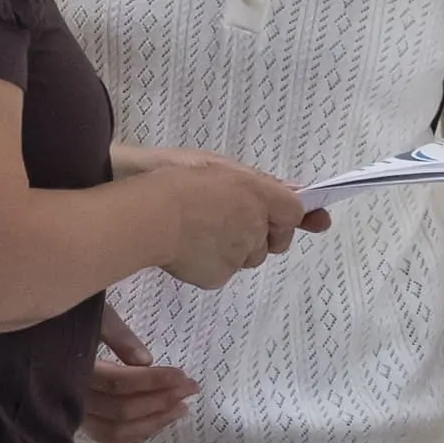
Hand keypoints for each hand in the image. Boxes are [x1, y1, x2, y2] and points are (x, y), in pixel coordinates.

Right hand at [78, 303, 200, 442]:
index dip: (152, 381)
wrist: (37, 339)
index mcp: (72, 369)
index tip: (182, 375)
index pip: (118, 383)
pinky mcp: (81, 422)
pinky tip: (159, 421)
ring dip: (153, 422)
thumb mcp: (93, 315)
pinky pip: (110, 437)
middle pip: (121, 410)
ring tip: (182, 408)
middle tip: (191, 388)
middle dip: (161, 400)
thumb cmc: (66, 320)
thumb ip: (117, 335)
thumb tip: (146, 361)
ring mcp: (74, 415)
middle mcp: (70, 398)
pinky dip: (137, 433)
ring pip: (116, 430)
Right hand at [115, 145, 312, 289]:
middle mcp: (256, 227)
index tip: (287, 219)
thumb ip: (260, 182)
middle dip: (260, 234)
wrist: (146, 215)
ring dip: (234, 248)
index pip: (295, 211)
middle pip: (273, 240)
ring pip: (248, 257)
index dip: (289, 216)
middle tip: (230, 221)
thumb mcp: (219, 167)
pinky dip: (211, 263)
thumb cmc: (176, 180)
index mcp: (260, 194)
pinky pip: (224, 271)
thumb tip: (297, 191)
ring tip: (200, 231)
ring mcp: (239, 254)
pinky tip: (189, 248)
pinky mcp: (219, 276)